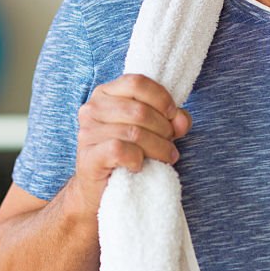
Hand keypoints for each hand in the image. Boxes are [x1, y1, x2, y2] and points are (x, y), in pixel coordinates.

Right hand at [68, 74, 191, 212]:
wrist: (101, 188)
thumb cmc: (128, 152)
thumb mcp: (153, 129)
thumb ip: (171, 119)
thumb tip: (181, 120)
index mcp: (106, 93)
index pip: (137, 82)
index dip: (161, 98)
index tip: (173, 116)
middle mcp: (92, 108)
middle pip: (139, 110)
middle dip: (164, 129)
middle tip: (170, 144)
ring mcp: (88, 132)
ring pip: (134, 132)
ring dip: (158, 147)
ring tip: (165, 157)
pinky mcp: (89, 156)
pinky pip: (120, 150)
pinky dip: (137, 159)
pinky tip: (139, 165)